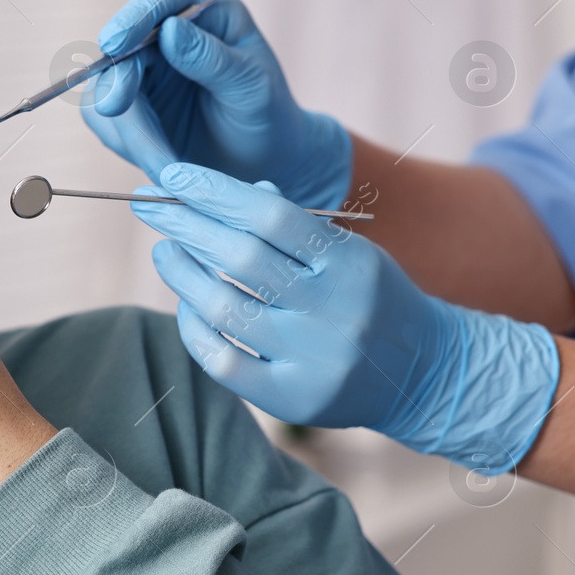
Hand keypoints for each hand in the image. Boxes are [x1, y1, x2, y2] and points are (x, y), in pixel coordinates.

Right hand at [82, 0, 351, 211]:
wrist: (266, 163)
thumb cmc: (269, 117)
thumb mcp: (251, 86)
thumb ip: (211, 58)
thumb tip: (168, 29)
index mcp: (206, 15)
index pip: (158, 3)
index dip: (130, 19)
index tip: (114, 42)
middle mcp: (169, 38)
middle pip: (121, 51)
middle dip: (118, 85)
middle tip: (115, 110)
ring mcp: (147, 74)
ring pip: (106, 91)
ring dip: (128, 129)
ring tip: (166, 166)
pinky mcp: (132, 109)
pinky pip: (107, 123)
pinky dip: (126, 145)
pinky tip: (159, 164)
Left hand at [132, 162, 559, 473]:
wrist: (424, 374)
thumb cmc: (370, 298)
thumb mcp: (348, 251)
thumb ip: (290, 225)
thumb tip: (219, 194)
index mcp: (350, 263)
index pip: (271, 216)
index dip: (215, 192)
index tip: (173, 176)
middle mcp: (333, 311)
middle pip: (240, 258)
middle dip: (185, 225)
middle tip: (150, 206)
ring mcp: (312, 360)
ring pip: (223, 308)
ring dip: (181, 274)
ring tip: (163, 251)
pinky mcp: (292, 398)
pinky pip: (222, 360)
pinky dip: (193, 328)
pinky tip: (184, 305)